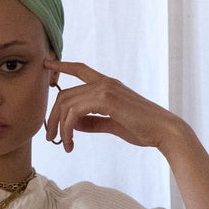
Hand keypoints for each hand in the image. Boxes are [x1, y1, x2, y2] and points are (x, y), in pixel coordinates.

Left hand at [44, 60, 189, 153]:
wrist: (162, 131)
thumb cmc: (140, 128)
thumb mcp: (111, 124)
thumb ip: (91, 121)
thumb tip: (72, 123)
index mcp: (107, 85)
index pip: (80, 69)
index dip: (61, 66)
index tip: (46, 64)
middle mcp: (104, 82)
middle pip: (64, 94)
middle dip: (53, 117)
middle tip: (50, 138)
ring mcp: (105, 89)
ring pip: (66, 103)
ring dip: (59, 127)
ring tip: (64, 145)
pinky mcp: (106, 100)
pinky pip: (74, 112)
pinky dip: (67, 129)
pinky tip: (70, 143)